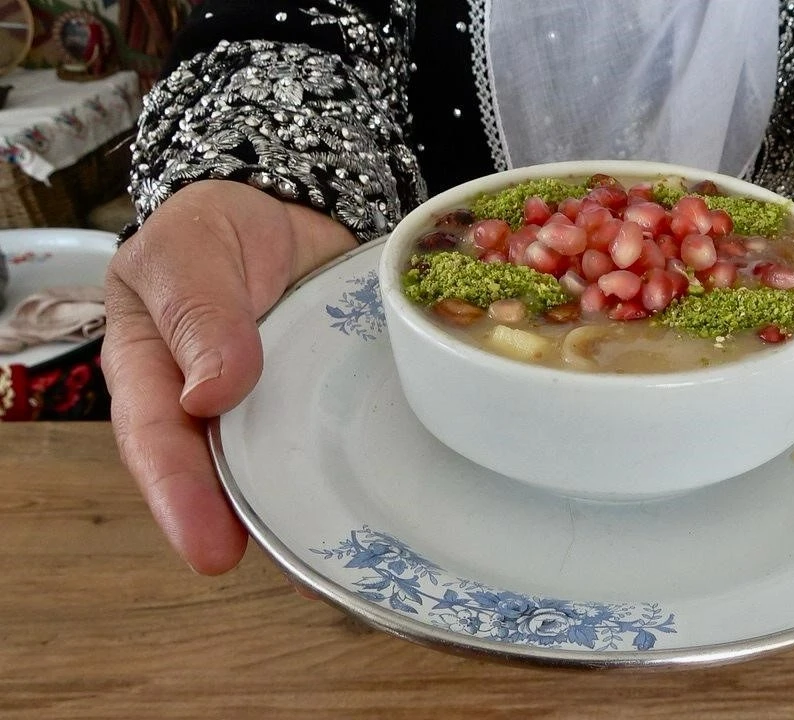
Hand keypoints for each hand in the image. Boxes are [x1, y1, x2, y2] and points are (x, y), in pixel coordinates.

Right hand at [103, 181, 357, 573]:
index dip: (181, 499)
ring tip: (345, 563)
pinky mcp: (325, 405)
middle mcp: (211, 408)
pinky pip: (338, 443)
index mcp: (154, 373)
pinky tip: (389, 506)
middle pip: (222, 478)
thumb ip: (198, 311)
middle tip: (297, 578)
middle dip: (254, 532)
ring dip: (311, 515)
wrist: (284, 209)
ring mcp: (273, 411)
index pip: (157, 441)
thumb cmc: (216, 228)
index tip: (212, 551)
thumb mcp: (191, 250)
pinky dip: (360, 473)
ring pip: (284, 472)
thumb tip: (209, 392)